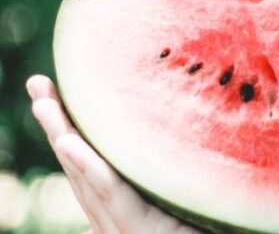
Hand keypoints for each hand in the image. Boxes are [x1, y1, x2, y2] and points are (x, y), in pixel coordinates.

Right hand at [26, 75, 199, 233]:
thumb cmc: (217, 222)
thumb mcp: (195, 188)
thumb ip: (178, 168)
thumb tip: (184, 124)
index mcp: (132, 205)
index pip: (95, 162)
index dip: (74, 128)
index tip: (58, 90)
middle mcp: (121, 216)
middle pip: (81, 166)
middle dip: (57, 125)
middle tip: (39, 83)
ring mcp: (127, 227)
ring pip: (88, 177)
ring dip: (63, 137)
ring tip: (43, 101)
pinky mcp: (141, 231)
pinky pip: (114, 197)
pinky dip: (91, 169)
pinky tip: (70, 142)